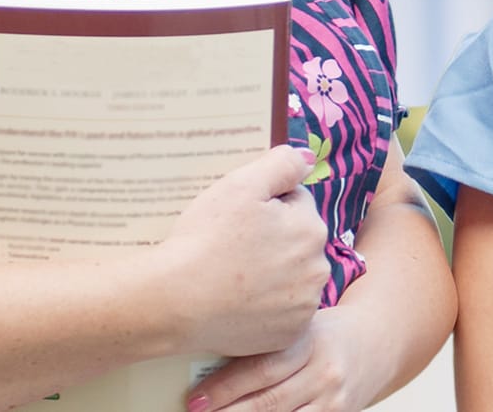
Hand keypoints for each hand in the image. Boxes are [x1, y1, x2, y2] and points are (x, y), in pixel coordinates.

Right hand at [147, 146, 330, 357]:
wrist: (173, 301)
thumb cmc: (204, 240)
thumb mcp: (240, 186)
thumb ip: (281, 165)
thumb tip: (307, 158)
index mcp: (311, 229)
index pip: (297, 205)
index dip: (267, 207)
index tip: (239, 220)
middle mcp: (318, 269)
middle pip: (298, 243)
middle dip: (275, 240)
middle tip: (233, 249)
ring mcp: (305, 305)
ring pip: (292, 279)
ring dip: (274, 275)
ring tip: (234, 277)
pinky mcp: (289, 335)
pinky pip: (283, 314)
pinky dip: (267, 308)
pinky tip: (240, 303)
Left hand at [185, 304, 398, 411]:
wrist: (374, 343)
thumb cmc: (323, 334)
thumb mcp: (298, 327)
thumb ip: (264, 343)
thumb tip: (204, 361)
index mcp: (311, 342)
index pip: (263, 368)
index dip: (225, 387)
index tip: (195, 399)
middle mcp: (325, 372)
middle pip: (269, 401)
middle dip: (227, 411)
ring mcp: (333, 400)